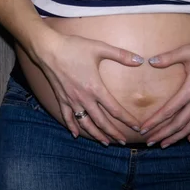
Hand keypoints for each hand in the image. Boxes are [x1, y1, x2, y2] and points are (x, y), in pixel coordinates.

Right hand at [33, 31, 143, 145]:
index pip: (114, 109)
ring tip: (105, 142)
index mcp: (95, 88)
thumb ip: (121, 55)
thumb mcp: (99, 48)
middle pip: (101, 121)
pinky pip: (67, 116)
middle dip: (113, 133)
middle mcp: (84, 98)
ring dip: (96, 134)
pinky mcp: (61, 98)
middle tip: (123, 142)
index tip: (136, 127)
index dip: (127, 120)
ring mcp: (71, 100)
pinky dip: (72, 127)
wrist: (48, 49)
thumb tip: (140, 60)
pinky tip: (76, 134)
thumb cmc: (74, 47)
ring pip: (85, 123)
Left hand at [140, 35, 189, 147]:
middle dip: (163, 134)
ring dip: (177, 137)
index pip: (169, 111)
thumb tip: (150, 61)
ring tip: (164, 144)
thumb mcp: (186, 51)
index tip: (143, 129)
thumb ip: (167, 58)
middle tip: (149, 142)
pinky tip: (188, 138)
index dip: (155, 121)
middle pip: (179, 123)